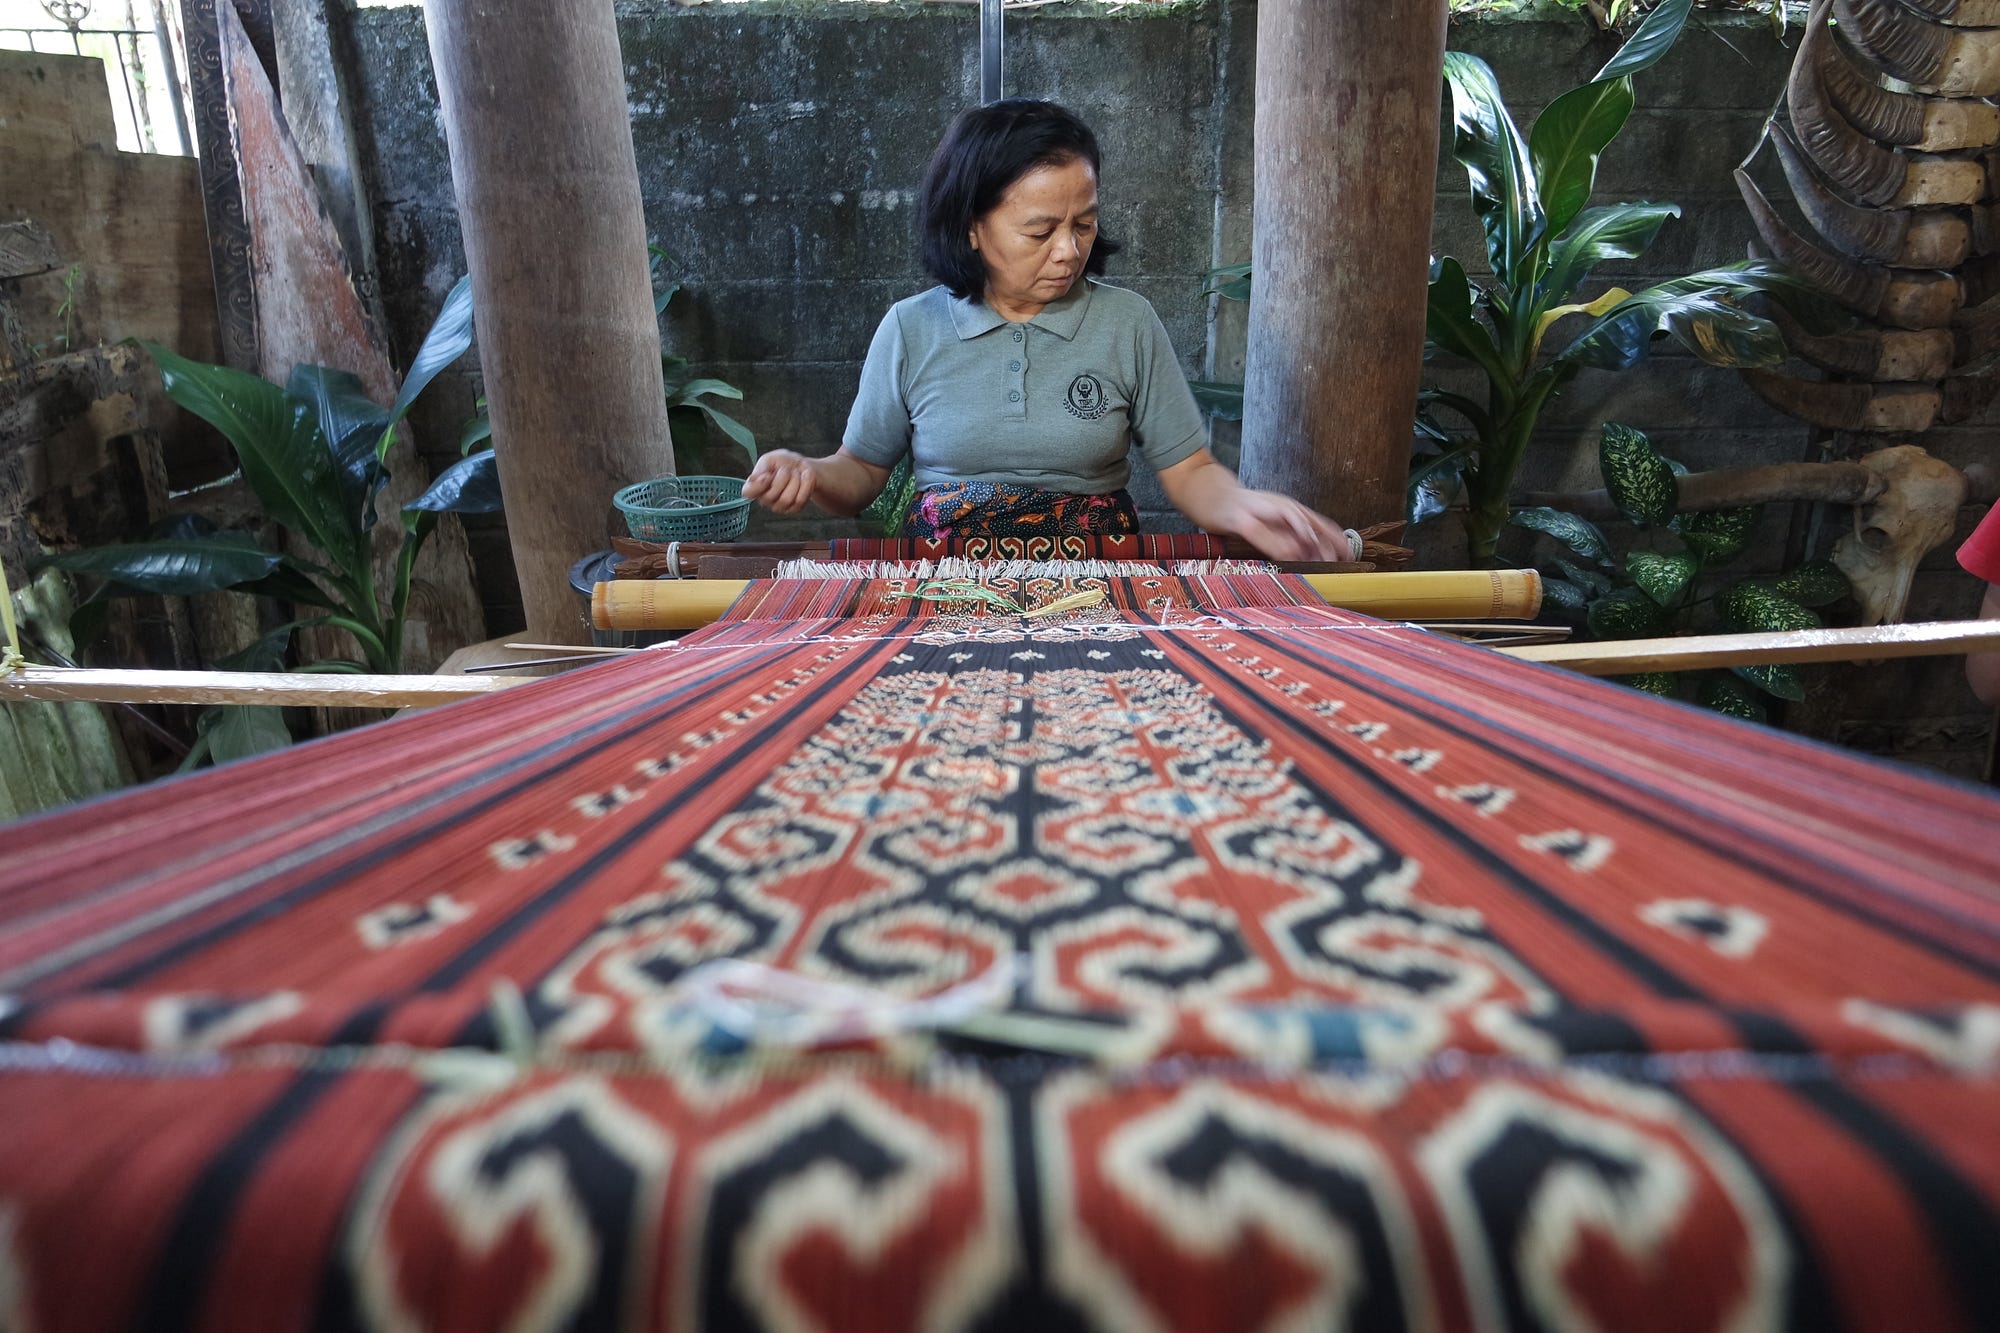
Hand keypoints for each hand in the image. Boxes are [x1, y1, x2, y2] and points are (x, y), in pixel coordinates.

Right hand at [742, 450, 818, 512]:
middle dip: (783, 476)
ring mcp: (779, 506)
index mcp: (755, 485)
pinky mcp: (794, 509)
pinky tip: (805, 476)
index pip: (747, 492)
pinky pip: (800, 500)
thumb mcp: (770, 459)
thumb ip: (761, 468)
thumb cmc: (784, 463)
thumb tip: (754, 479)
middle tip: (786, 469)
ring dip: (795, 480)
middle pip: (770, 496)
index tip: (768, 475)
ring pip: (786, 499)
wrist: (804, 466)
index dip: (757, 485)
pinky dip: (806, 484)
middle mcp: (764, 499)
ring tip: (795, 473)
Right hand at [1219, 489, 1354, 561]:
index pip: (1319, 522)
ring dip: (1310, 540)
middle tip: (1342, 560)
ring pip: (1292, 522)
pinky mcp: (1239, 518)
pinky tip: (1288, 554)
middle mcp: (1279, 506)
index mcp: (1287, 509)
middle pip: (1311, 521)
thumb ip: (1286, 535)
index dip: (1337, 538)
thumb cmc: (1238, 511)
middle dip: (1329, 541)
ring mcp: (1260, 510)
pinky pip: (1262, 532)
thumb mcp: (1266, 523)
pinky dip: (1277, 543)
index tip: (1351, 556)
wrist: (1206, 491)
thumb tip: (1308, 555)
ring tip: (1324, 558)